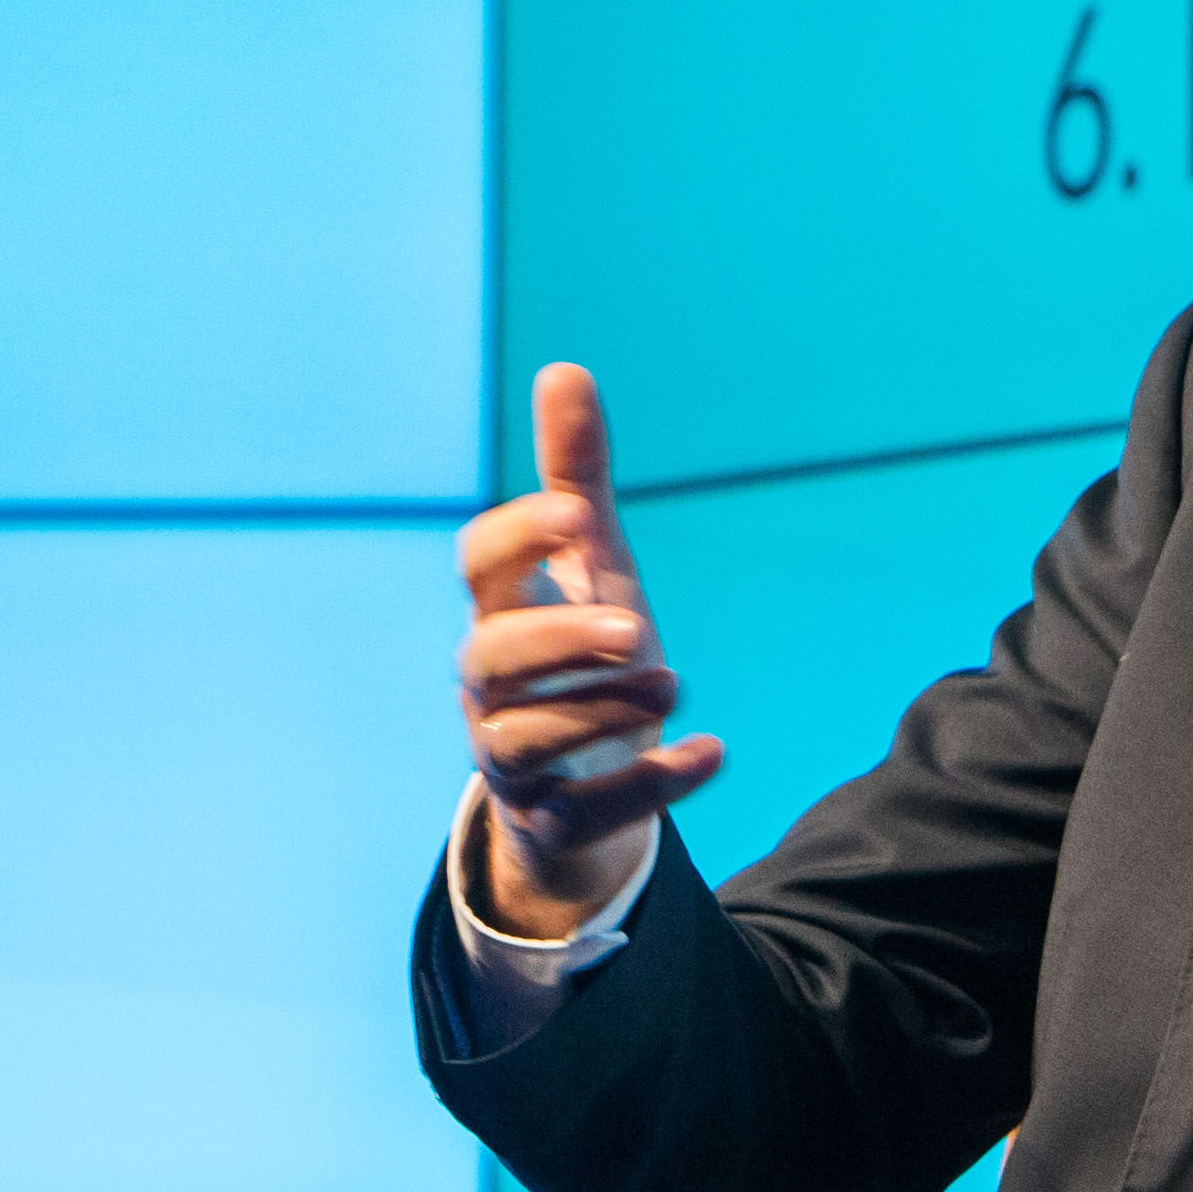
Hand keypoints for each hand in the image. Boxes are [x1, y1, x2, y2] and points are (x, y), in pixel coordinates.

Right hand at [450, 363, 724, 933]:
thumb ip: (576, 480)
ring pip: (524, 742)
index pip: (479, 567)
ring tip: (674, 685)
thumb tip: (565, 369)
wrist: (581, 787)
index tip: (575, 512)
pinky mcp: (555, 822)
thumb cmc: (581, 658)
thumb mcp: (591, 569)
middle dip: (558, 640)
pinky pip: (584, 815)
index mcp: (503, 613)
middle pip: (489, 660)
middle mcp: (494, 690)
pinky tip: (712, 754)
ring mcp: (516, 761)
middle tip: (637, 628)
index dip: (518, 536)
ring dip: (600, 713)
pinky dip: (647, 788)